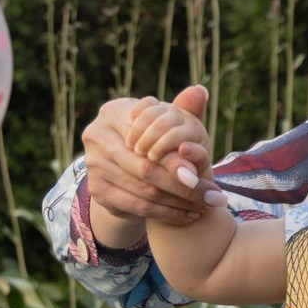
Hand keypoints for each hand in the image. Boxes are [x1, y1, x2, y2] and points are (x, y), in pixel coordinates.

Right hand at [81, 84, 223, 242]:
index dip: (178, 157)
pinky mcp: (97, 190)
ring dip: (180, 203)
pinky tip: (188, 216)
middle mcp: (97, 136)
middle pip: (148, 168)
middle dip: (184, 185)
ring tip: (206, 206)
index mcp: (112, 112)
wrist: (123, 169)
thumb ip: (184, 110)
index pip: (150, 139)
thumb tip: (201, 91)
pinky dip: (167, 214)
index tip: (205, 171)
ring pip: (145, 191)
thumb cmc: (151, 139)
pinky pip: (138, 206)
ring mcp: (93, 165)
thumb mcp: (166, 123)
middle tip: (213, 196)